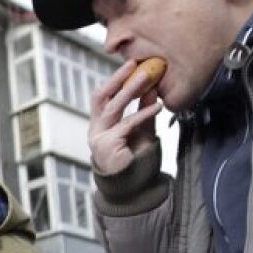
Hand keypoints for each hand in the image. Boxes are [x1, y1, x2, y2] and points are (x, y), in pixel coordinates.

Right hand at [89, 60, 164, 174]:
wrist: (132, 188)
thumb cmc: (134, 159)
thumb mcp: (141, 130)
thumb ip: (143, 111)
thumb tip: (151, 89)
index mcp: (99, 124)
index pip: (103, 97)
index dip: (114, 80)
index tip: (131, 65)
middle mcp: (95, 129)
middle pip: (102, 97)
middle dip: (117, 79)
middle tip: (134, 64)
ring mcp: (98, 137)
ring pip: (113, 107)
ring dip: (130, 90)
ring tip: (147, 77)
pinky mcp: (108, 145)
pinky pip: (127, 124)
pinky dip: (143, 113)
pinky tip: (157, 106)